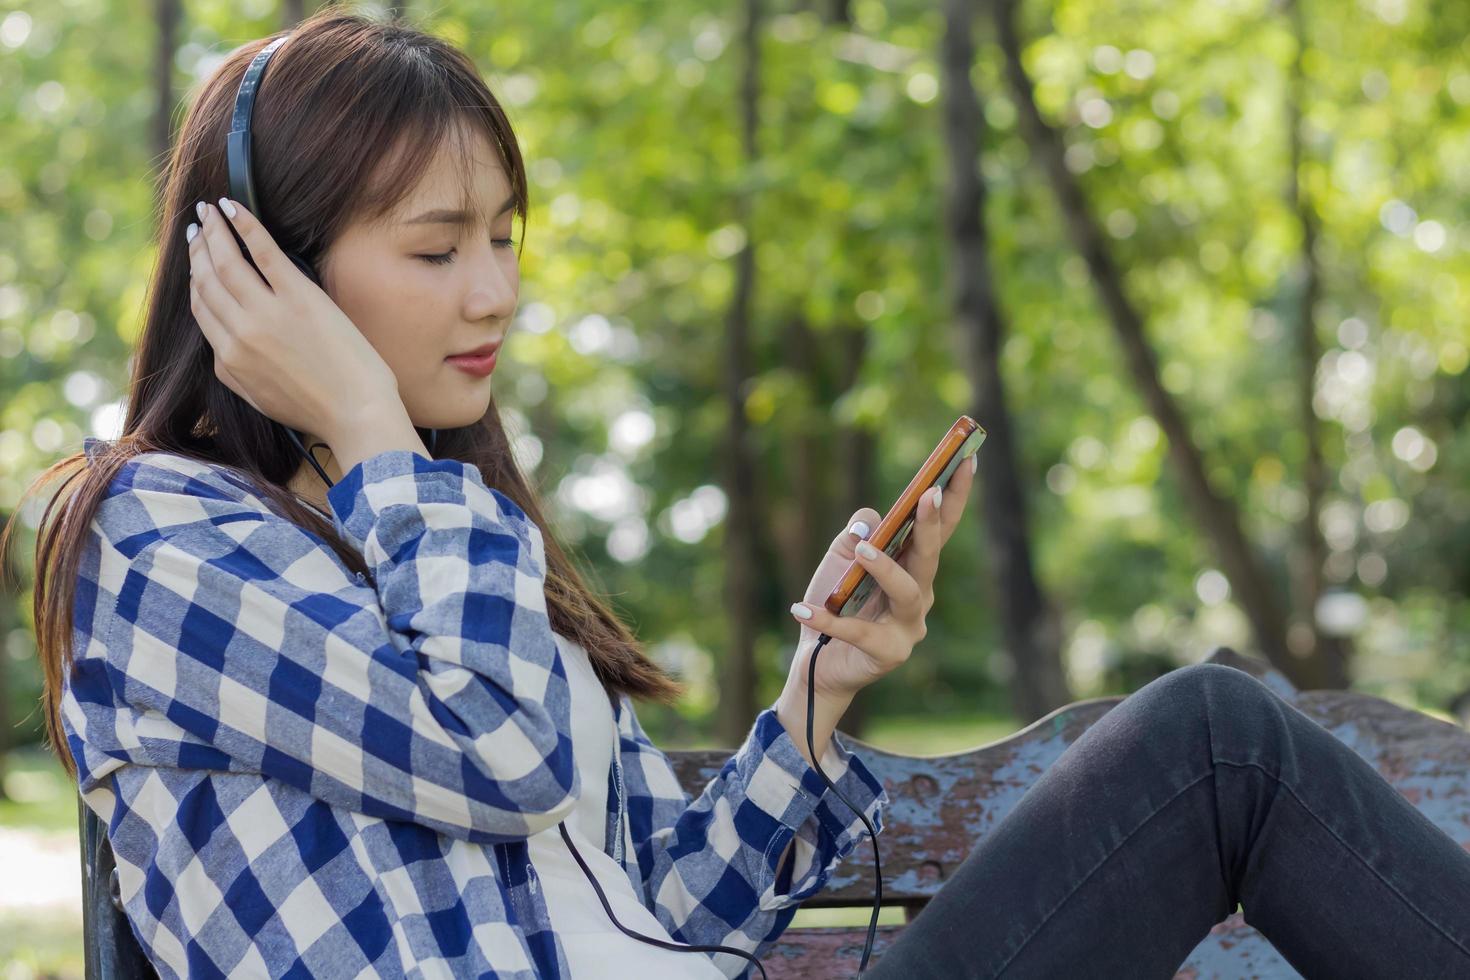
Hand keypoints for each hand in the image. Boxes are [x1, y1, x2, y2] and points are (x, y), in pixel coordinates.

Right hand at [185, 198, 400, 440]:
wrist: (357, 413)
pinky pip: (263, 252)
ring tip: (209, 210)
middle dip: (198, 248)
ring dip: (214, 230)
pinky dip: (246, 226)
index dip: (195, 278)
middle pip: (208, 280)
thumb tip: (222, 348)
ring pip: (227, 262)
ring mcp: (268, 312)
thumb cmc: (318, 409)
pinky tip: (234, 207)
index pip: (201, 307)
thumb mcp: (260, 399)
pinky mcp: (299, 297)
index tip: (196, 259)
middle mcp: (241, 332)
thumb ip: (234, 373)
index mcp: (229, 359)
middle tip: (196, 225)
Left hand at [788, 454, 977, 699]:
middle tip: (928, 494)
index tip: (967, 460)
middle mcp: (919, 595)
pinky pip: (858, 631)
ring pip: (906, 591)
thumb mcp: (839, 560)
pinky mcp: (888, 653)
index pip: (939, 528)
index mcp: (913, 567)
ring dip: (885, 567)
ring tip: (861, 551)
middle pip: (930, 557)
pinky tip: (801, 608)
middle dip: (931, 524)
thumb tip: (871, 520)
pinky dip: (829, 619)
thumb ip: (855, 536)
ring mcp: (908, 627)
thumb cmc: (835, 603)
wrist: (817, 661)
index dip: (954, 496)